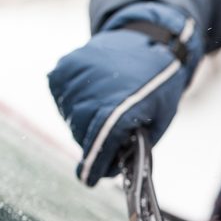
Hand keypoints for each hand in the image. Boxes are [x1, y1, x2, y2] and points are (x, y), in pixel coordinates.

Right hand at [48, 2, 203, 185]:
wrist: (146, 41)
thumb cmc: (158, 86)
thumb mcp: (158, 120)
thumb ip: (136, 146)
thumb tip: (110, 169)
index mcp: (122, 106)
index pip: (100, 144)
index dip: (95, 164)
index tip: (88, 179)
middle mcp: (94, 90)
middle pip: (82, 133)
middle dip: (93, 143)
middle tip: (108, 139)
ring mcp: (76, 76)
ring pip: (70, 117)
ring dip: (83, 123)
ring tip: (104, 110)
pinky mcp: (64, 68)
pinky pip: (62, 99)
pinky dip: (74, 105)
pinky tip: (91, 98)